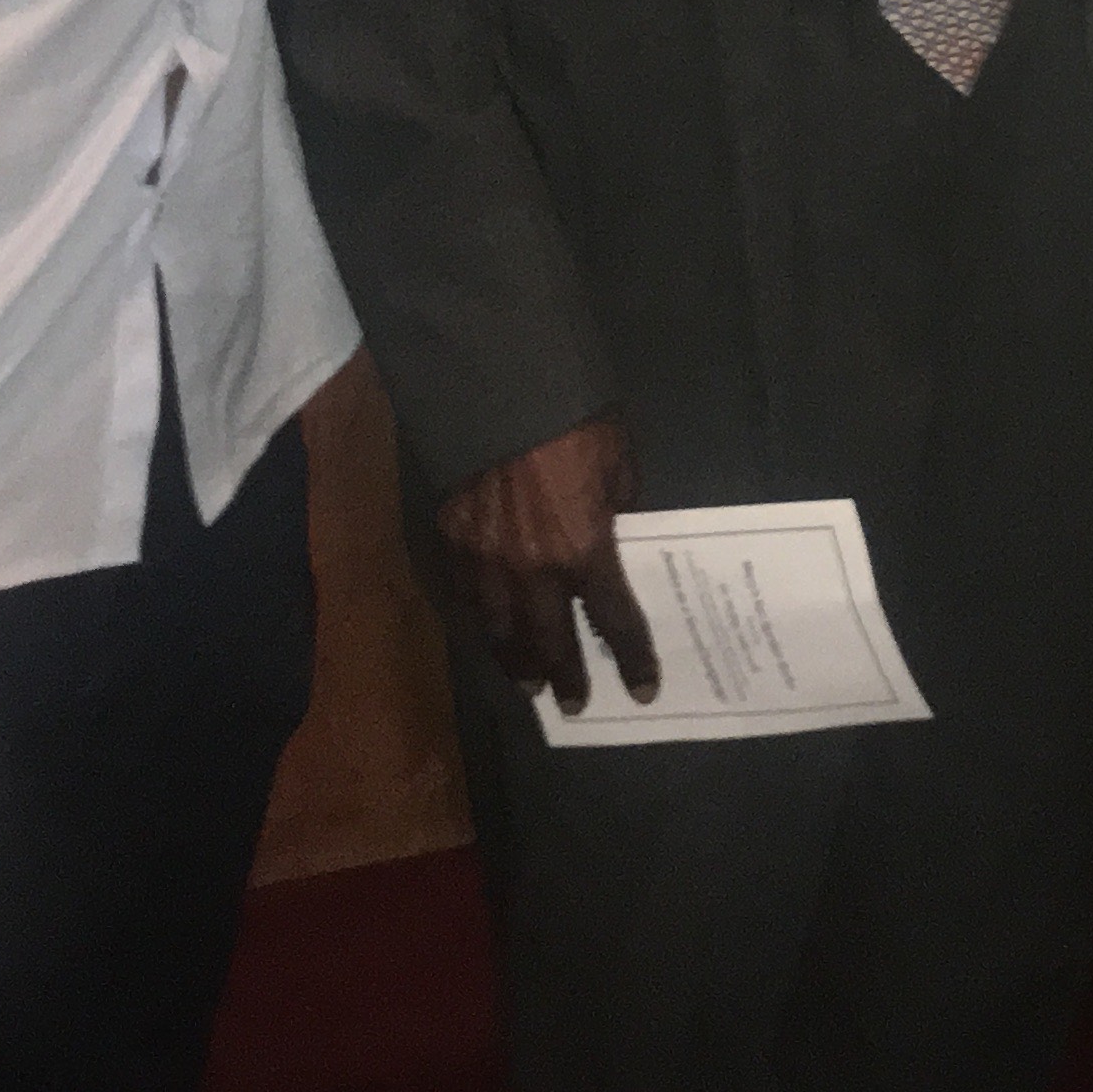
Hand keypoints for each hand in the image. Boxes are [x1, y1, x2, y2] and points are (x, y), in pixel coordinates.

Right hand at [437, 408, 661, 713]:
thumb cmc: (572, 417)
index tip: (643, 690)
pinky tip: (484, 631)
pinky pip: (464, 594)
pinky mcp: (449, 536)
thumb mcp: (618, 457)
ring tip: (525, 685)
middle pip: (549, 639)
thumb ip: (619, 502)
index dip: (631, 658)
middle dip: (564, 676)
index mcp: (582, 549)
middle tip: (572, 705)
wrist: (497, 386)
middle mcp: (531, 568)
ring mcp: (483, 557)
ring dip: (513, 662)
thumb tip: (615, 524)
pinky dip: (477, 621)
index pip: (613, 619)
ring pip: (498, 629)